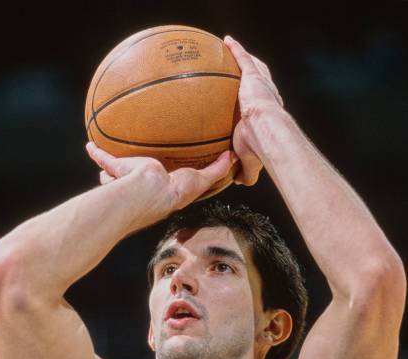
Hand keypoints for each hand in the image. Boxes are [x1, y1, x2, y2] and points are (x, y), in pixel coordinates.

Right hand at [86, 142, 235, 213]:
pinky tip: (90, 145)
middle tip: (136, 162)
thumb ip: (216, 170)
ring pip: (120, 171)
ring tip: (111, 152)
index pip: (164, 180)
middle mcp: (145, 185)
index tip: (164, 169)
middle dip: (136, 170)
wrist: (150, 192)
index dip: (165, 175)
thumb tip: (232, 157)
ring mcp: (129, 179)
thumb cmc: (175, 190)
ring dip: (115, 164)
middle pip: (139, 176)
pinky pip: (104, 159)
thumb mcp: (200, 180)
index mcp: (164, 188)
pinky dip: (97, 153)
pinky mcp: (117, 170)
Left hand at [224, 35, 283, 185]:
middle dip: (253, 78)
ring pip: (254, 68)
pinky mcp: (254, 76)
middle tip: (244, 77)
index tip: (250, 106)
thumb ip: (246, 172)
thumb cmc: (260, 147)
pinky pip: (243, 59)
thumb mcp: (250, 161)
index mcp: (267, 115)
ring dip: (246, 60)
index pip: (263, 106)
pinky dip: (236, 49)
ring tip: (234, 53)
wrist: (266, 130)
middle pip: (260, 84)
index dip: (258, 104)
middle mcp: (267, 97)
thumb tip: (238, 181)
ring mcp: (261, 85)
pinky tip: (227, 41)